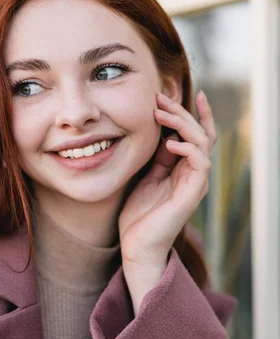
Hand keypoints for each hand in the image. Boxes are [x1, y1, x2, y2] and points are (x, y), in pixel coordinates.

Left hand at [119, 90, 217, 273]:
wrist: (137, 246)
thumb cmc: (139, 214)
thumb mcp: (146, 176)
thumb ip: (157, 157)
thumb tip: (161, 132)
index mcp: (183, 168)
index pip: (195, 134)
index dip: (191, 113)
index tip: (177, 93)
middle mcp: (194, 173)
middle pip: (200, 133)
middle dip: (181, 111)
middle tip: (160, 98)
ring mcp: (195, 182)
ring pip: (202, 142)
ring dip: (183, 124)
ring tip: (161, 114)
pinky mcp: (192, 193)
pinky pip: (200, 163)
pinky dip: (187, 148)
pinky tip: (169, 142)